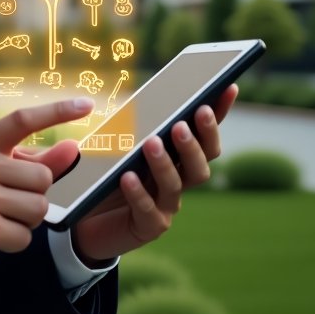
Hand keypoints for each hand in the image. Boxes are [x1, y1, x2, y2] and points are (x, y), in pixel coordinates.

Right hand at [0, 98, 93, 273]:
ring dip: (24, 220)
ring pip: (37, 209)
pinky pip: (24, 236)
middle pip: (42, 179)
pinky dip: (13, 241)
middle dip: (33, 195)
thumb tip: (71, 149)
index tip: (86, 105)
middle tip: (5, 201)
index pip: (22, 119)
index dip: (57, 111)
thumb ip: (27, 159)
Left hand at [71, 85, 237, 263]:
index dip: (219, 113)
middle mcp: (178, 181)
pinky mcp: (148, 226)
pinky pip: (147, 210)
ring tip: (151, 142)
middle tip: (182, 123)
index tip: (228, 87)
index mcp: (176, 157)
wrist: (87, 219)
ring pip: (176, 185)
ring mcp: (166, 205)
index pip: (204, 134)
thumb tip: (137, 99)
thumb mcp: (114, 145)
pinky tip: (127, 176)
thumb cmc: (103, 175)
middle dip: (194, 142)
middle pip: (201, 163)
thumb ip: (128, 126)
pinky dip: (139, 193)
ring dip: (165, 162)